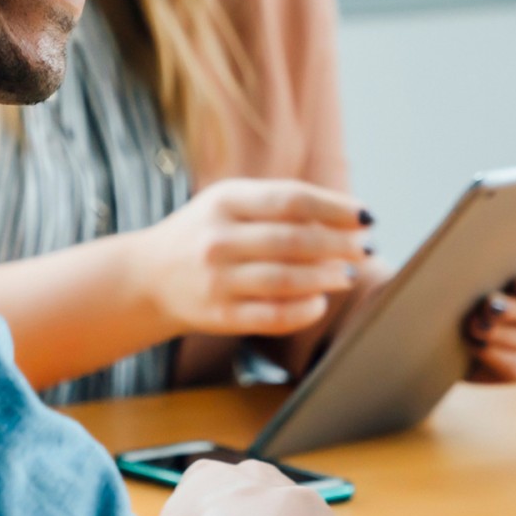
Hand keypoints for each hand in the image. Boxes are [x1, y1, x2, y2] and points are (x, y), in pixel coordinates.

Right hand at [135, 178, 371, 335]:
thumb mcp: (231, 203)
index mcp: (226, 200)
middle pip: (294, 241)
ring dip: (327, 278)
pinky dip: (304, 311)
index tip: (367, 216)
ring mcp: (218, 279)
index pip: (292, 200)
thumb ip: (281, 205)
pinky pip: (273, 315)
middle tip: (366, 247)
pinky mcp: (220, 315)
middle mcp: (219, 238)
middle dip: (340, 245)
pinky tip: (321, 302)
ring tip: (349, 275)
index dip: (336, 208)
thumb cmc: (207, 233)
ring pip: (286, 280)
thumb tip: (348, 217)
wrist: (148, 277)